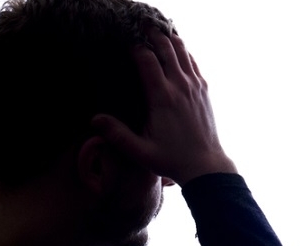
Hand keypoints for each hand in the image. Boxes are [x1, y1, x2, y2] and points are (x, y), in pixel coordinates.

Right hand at [90, 27, 235, 185]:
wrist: (205, 165)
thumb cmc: (172, 159)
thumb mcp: (139, 151)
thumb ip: (117, 134)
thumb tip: (94, 119)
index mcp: (162, 97)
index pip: (146, 59)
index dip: (135, 47)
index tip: (125, 43)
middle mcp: (180, 86)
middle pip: (166, 47)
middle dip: (151, 34)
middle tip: (139, 26)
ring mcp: (195, 85)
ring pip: (182, 50)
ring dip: (169, 38)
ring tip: (156, 31)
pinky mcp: (204, 89)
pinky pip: (193, 62)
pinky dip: (182, 51)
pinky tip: (175, 49)